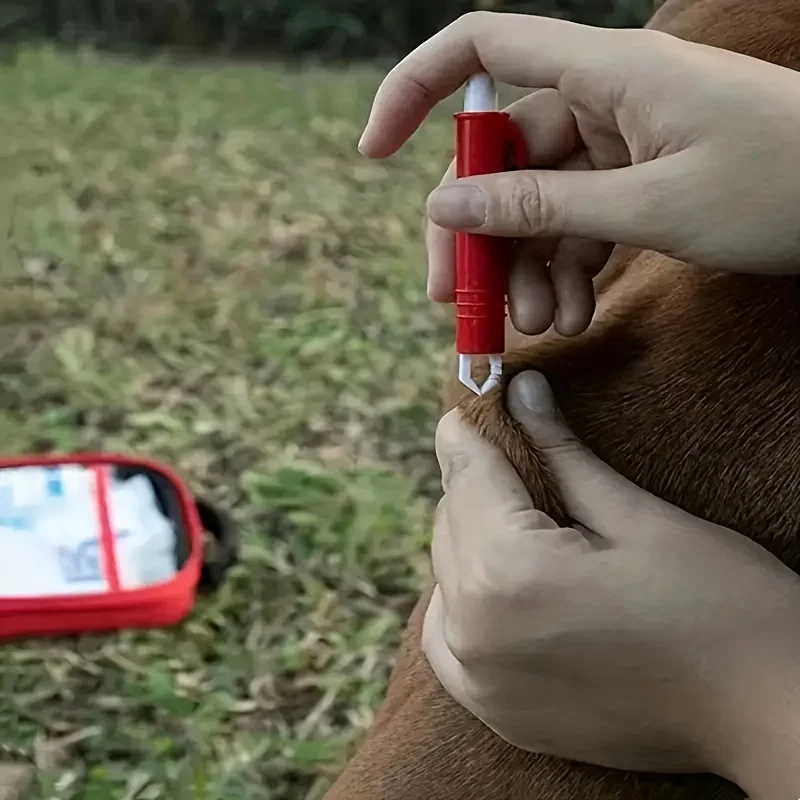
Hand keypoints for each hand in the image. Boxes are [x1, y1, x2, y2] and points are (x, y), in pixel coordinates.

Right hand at [359, 12, 799, 334]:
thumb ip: (541, 207)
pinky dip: (568, 268)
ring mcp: (621, 140)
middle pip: (502, 156)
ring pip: (538, 201)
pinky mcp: (639, 177)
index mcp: (606, 72)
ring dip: (528, 267)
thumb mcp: (651, 207)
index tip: (375, 151)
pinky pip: (578, 219)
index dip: (416, 90)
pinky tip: (571, 313)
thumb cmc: (783, 186)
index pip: (482, 50)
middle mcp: (604, 97)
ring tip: (539, 326)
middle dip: (478, 233)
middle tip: (458, 302)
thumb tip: (446, 208)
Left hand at [423, 371, 799, 799]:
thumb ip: (562, 453)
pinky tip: (496, 581)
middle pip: (450, 525)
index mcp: (510, 573)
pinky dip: (460, 600)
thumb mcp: (636, 516)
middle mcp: (477, 632)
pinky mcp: (496, 713)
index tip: (464, 408)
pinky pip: (447, 637)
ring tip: (511, 515)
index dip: (465, 435)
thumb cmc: (718, 605)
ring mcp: (480, 680)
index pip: (467, 478)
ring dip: (468, 538)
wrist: (766, 714)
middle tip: (503, 453)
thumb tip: (522, 390)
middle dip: (474, 484)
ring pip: (445, 576)